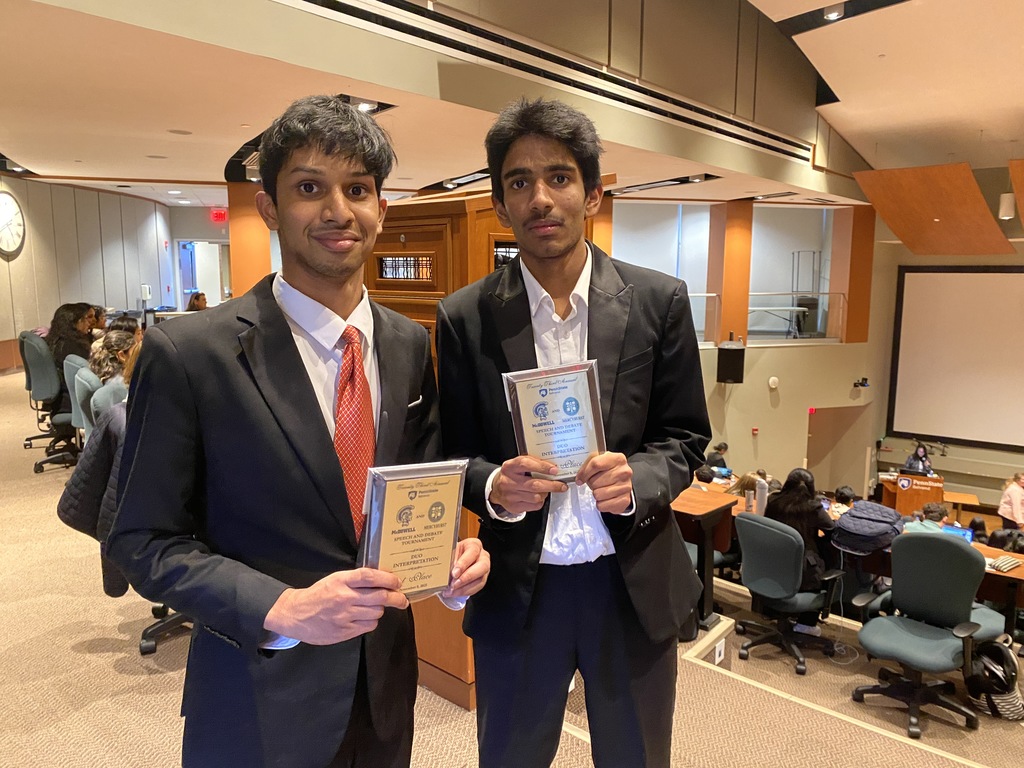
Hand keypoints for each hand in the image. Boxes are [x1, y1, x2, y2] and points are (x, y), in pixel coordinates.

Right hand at [263, 568, 408, 645]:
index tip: (397, 581)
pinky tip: (365, 617)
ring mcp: (345, 616)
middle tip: (403, 599)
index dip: (387, 578)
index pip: (370, 576)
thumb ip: (355, 580)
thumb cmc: (318, 595)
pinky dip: (371, 621)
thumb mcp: (334, 580)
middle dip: (396, 597)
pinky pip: (369, 626)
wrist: (295, 615)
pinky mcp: (344, 631)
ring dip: (380, 609)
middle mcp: (344, 597)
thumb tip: (382, 580)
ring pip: (377, 612)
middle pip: (380, 596)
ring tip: (375, 607)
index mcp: (341, 581)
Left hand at [443, 538, 489, 598]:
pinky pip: (477, 587)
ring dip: (464, 588)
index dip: (464, 563)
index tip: (454, 573)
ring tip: (451, 591)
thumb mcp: (450, 552)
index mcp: (474, 545)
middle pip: (482, 566)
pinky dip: (465, 592)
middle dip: (467, 577)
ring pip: (480, 579)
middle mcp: (483, 556)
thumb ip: (450, 559)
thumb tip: (447, 571)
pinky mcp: (482, 579)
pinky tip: (454, 593)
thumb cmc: (453, 553)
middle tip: (454, 584)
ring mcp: (484, 569)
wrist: (455, 559)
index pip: (473, 552)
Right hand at [489, 455, 567, 514]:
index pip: (525, 464)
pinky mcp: (514, 507)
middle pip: (534, 484)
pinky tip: (539, 496)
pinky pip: (534, 505)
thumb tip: (552, 468)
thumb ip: (533, 463)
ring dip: (546, 493)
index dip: (542, 467)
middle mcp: (508, 481)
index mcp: (509, 467)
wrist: (496, 489)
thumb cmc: (512, 474)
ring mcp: (510, 495)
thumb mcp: (518, 464)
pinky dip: (540, 501)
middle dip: (551, 485)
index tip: (554, 470)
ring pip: (536, 496)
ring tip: (548, 489)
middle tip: (562, 485)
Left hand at [577, 452, 632, 513]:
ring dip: (596, 493)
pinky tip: (605, 498)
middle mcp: (624, 472)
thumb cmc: (608, 470)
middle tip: (596, 482)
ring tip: (601, 489)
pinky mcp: (624, 500)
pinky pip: (602, 505)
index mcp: (618, 459)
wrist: (622, 480)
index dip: (584, 473)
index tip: (580, 479)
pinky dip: (600, 503)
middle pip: (595, 482)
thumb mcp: (598, 460)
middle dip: (592, 484)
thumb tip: (579, 479)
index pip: (596, 464)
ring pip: (598, 494)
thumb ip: (587, 466)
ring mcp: (626, 487)